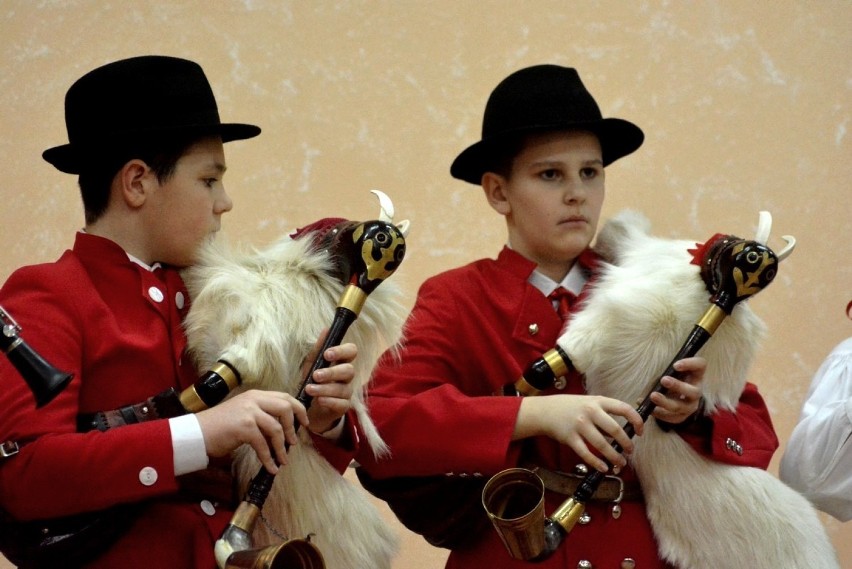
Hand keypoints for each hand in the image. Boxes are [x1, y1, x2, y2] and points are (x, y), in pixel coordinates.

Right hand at [195, 389, 308, 474]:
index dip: (298, 409)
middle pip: (285, 407)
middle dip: (293, 426)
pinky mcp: (244, 427)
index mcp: (255, 395)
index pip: (284, 396)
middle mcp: (253, 400)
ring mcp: (249, 412)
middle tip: (294, 441)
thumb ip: (261, 415)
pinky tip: (271, 468)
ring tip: (283, 459)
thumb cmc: (219, 427)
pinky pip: (263, 444)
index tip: (304, 422)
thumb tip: (282, 429)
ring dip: (282, 447)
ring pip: (276, 428)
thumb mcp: (243, 413)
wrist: (197, 433)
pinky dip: (269, 458)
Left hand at [300, 329, 356, 434]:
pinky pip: (341, 403)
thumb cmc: (311, 381)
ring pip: (343, 388)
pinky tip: (319, 400)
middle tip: (316, 375)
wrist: (307, 407)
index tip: (327, 354)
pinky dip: (330, 401)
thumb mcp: (311, 364)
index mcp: (340, 361)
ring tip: (310, 389)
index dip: (342, 351)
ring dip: (325, 388)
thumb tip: (326, 329)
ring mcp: (346, 392)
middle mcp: (346, 376)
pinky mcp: (343, 406)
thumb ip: (318, 348)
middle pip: (349, 370)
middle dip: (332, 372)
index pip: (351, 351)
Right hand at [514, 394, 643, 472]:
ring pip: (602, 445)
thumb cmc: (570, 407)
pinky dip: (597, 463)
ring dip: (614, 457)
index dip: (636, 420)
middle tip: (630, 451)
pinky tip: (604, 468)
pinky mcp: (570, 438)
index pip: (623, 408)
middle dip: (626, 444)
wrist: (545, 411)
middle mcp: (590, 412)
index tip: (640, 431)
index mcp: (598, 401)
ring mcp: (580, 425)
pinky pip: (587, 453)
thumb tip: (622, 432)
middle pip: (615, 430)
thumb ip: (604, 413)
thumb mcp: (589, 402)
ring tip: (620, 463)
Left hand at [649, 356, 705, 424]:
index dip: (690, 364)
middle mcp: (696, 391)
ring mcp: (690, 406)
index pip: (700, 365)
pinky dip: (658, 412)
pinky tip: (648, 408)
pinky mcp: (681, 416)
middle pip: (693, 391)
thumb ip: (666, 367)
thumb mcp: (671, 370)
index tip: (675, 365)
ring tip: (653, 395)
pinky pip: (671, 417)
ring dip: (666, 401)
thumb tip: (649, 366)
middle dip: (678, 386)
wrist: (670, 395)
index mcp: (696, 374)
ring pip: (680, 406)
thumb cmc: (670, 376)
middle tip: (664, 380)